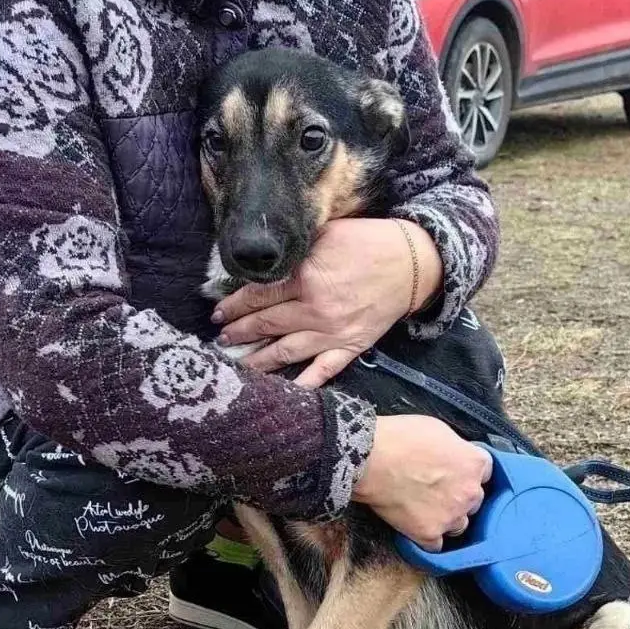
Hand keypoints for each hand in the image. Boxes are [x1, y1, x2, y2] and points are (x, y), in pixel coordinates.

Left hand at [212, 218, 442, 387]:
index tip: (219, 313)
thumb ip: (295, 250)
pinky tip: (284, 394)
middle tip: (222, 339)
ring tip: (239, 365)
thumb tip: (262, 262)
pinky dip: (303, 384)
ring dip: (258, 360)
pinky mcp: (350, 347)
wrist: (411, 265)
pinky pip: (322, 371)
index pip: (259, 295)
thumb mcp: (326, 234)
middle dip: (240, 333)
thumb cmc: (367, 243)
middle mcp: (315, 309)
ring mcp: (332, 333)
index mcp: (306, 277)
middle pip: (266, 325)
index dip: (234, 306)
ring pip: (285, 352)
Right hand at [353, 415, 491, 549]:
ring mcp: (450, 516)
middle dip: (459, 496)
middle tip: (436, 490)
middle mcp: (470, 493)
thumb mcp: (438, 429)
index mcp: (475, 464)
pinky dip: (428, 538)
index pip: (485, 473)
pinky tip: (416, 527)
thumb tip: (454, 456)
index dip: (467, 473)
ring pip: (459, 525)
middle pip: (474, 501)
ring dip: (447, 519)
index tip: (456, 473)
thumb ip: (455, 448)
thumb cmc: (400, 438)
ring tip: (425, 509)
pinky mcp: (429, 534)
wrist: (370, 459)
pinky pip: (437, 546)